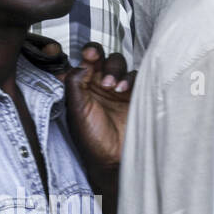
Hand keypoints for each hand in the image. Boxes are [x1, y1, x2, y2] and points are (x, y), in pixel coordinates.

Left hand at [60, 42, 132, 173]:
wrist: (115, 159)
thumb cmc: (92, 140)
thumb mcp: (76, 111)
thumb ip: (75, 84)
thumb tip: (81, 64)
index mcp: (82, 88)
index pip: (85, 62)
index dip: (88, 54)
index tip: (90, 56)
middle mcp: (100, 86)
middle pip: (105, 59)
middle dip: (105, 62)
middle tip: (102, 75)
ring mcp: (119, 90)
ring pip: (121, 66)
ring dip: (116, 71)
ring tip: (113, 87)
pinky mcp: (136, 95)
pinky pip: (137, 77)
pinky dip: (130, 79)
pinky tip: (123, 91)